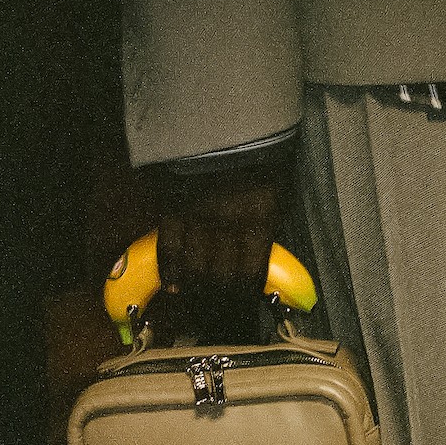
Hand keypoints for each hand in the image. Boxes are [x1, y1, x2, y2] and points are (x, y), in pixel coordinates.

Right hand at [142, 143, 295, 343]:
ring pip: (194, 270)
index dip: (243, 306)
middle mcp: (228, 226)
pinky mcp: (174, 207)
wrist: (234, 118)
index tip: (241, 324)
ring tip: (197, 313)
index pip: (249, 279)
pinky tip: (174, 289)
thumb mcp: (276, 195)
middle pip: (220, 281)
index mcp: (259, 223)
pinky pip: (169, 247)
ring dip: (196, 296)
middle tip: (217, 326)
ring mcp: (198, 217)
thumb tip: (262, 265)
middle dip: (219, 309)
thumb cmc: (263, 157)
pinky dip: (170, 270)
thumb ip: (265, 229)